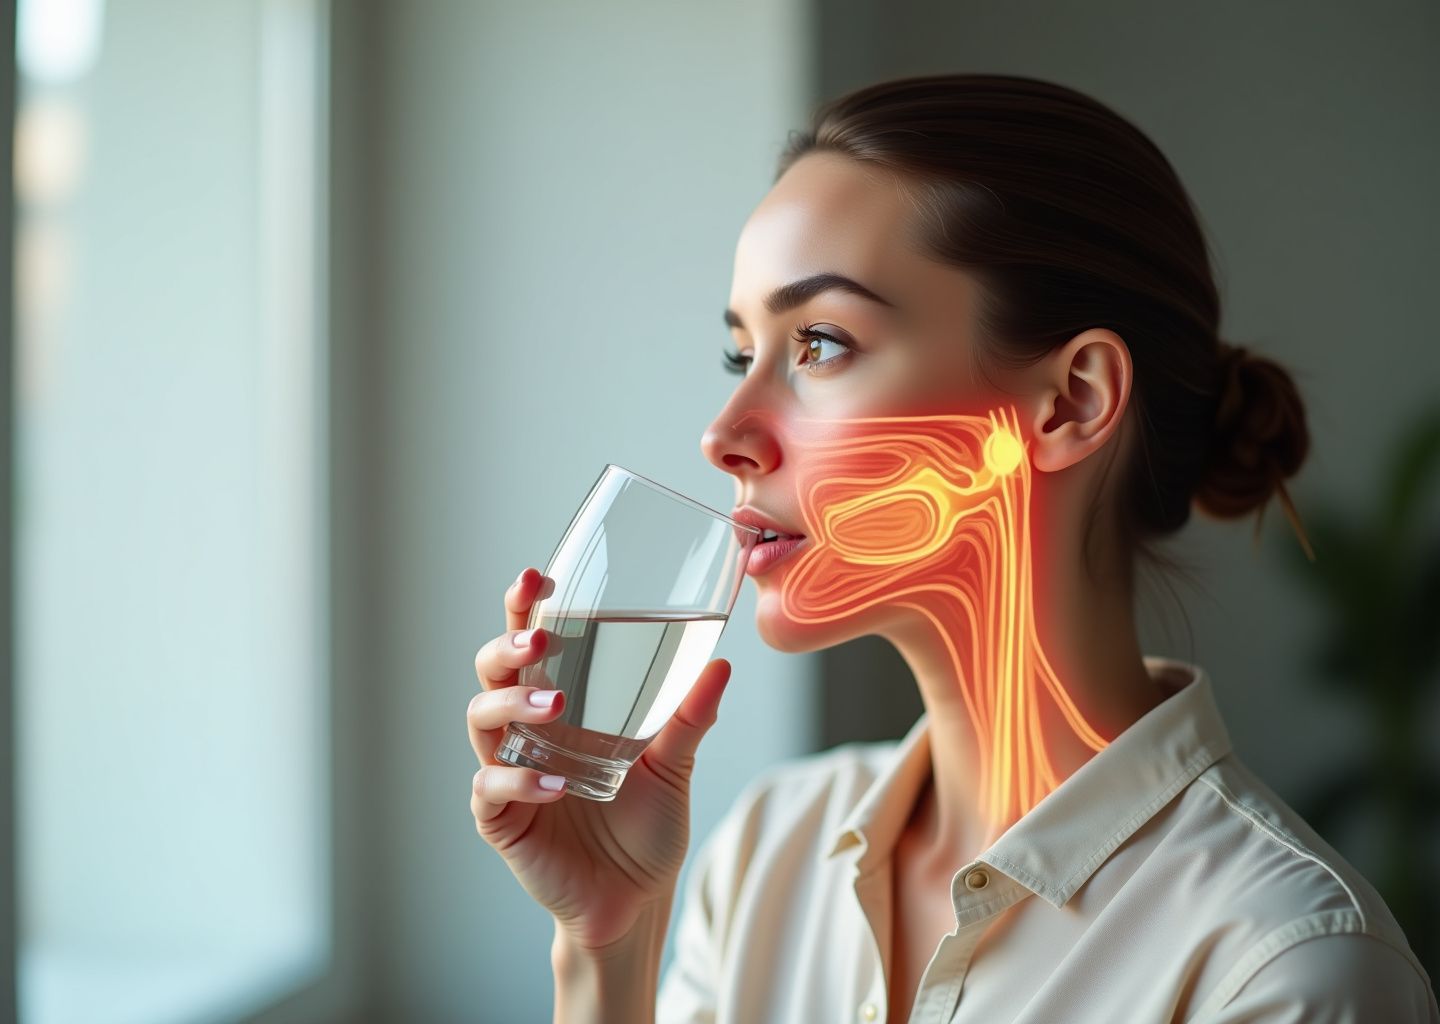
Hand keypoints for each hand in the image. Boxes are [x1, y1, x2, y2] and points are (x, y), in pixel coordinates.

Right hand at [469, 567, 732, 950]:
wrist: (635, 900)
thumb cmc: (645, 828)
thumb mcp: (674, 766)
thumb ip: (690, 718)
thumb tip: (722, 664)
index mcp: (560, 706)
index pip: (528, 647)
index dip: (523, 609)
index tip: (536, 577)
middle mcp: (525, 732)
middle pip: (491, 673)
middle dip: (505, 648)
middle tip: (538, 638)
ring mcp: (508, 772)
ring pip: (480, 720)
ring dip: (512, 704)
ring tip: (554, 702)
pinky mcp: (501, 820)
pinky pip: (490, 788)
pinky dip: (520, 780)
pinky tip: (557, 783)